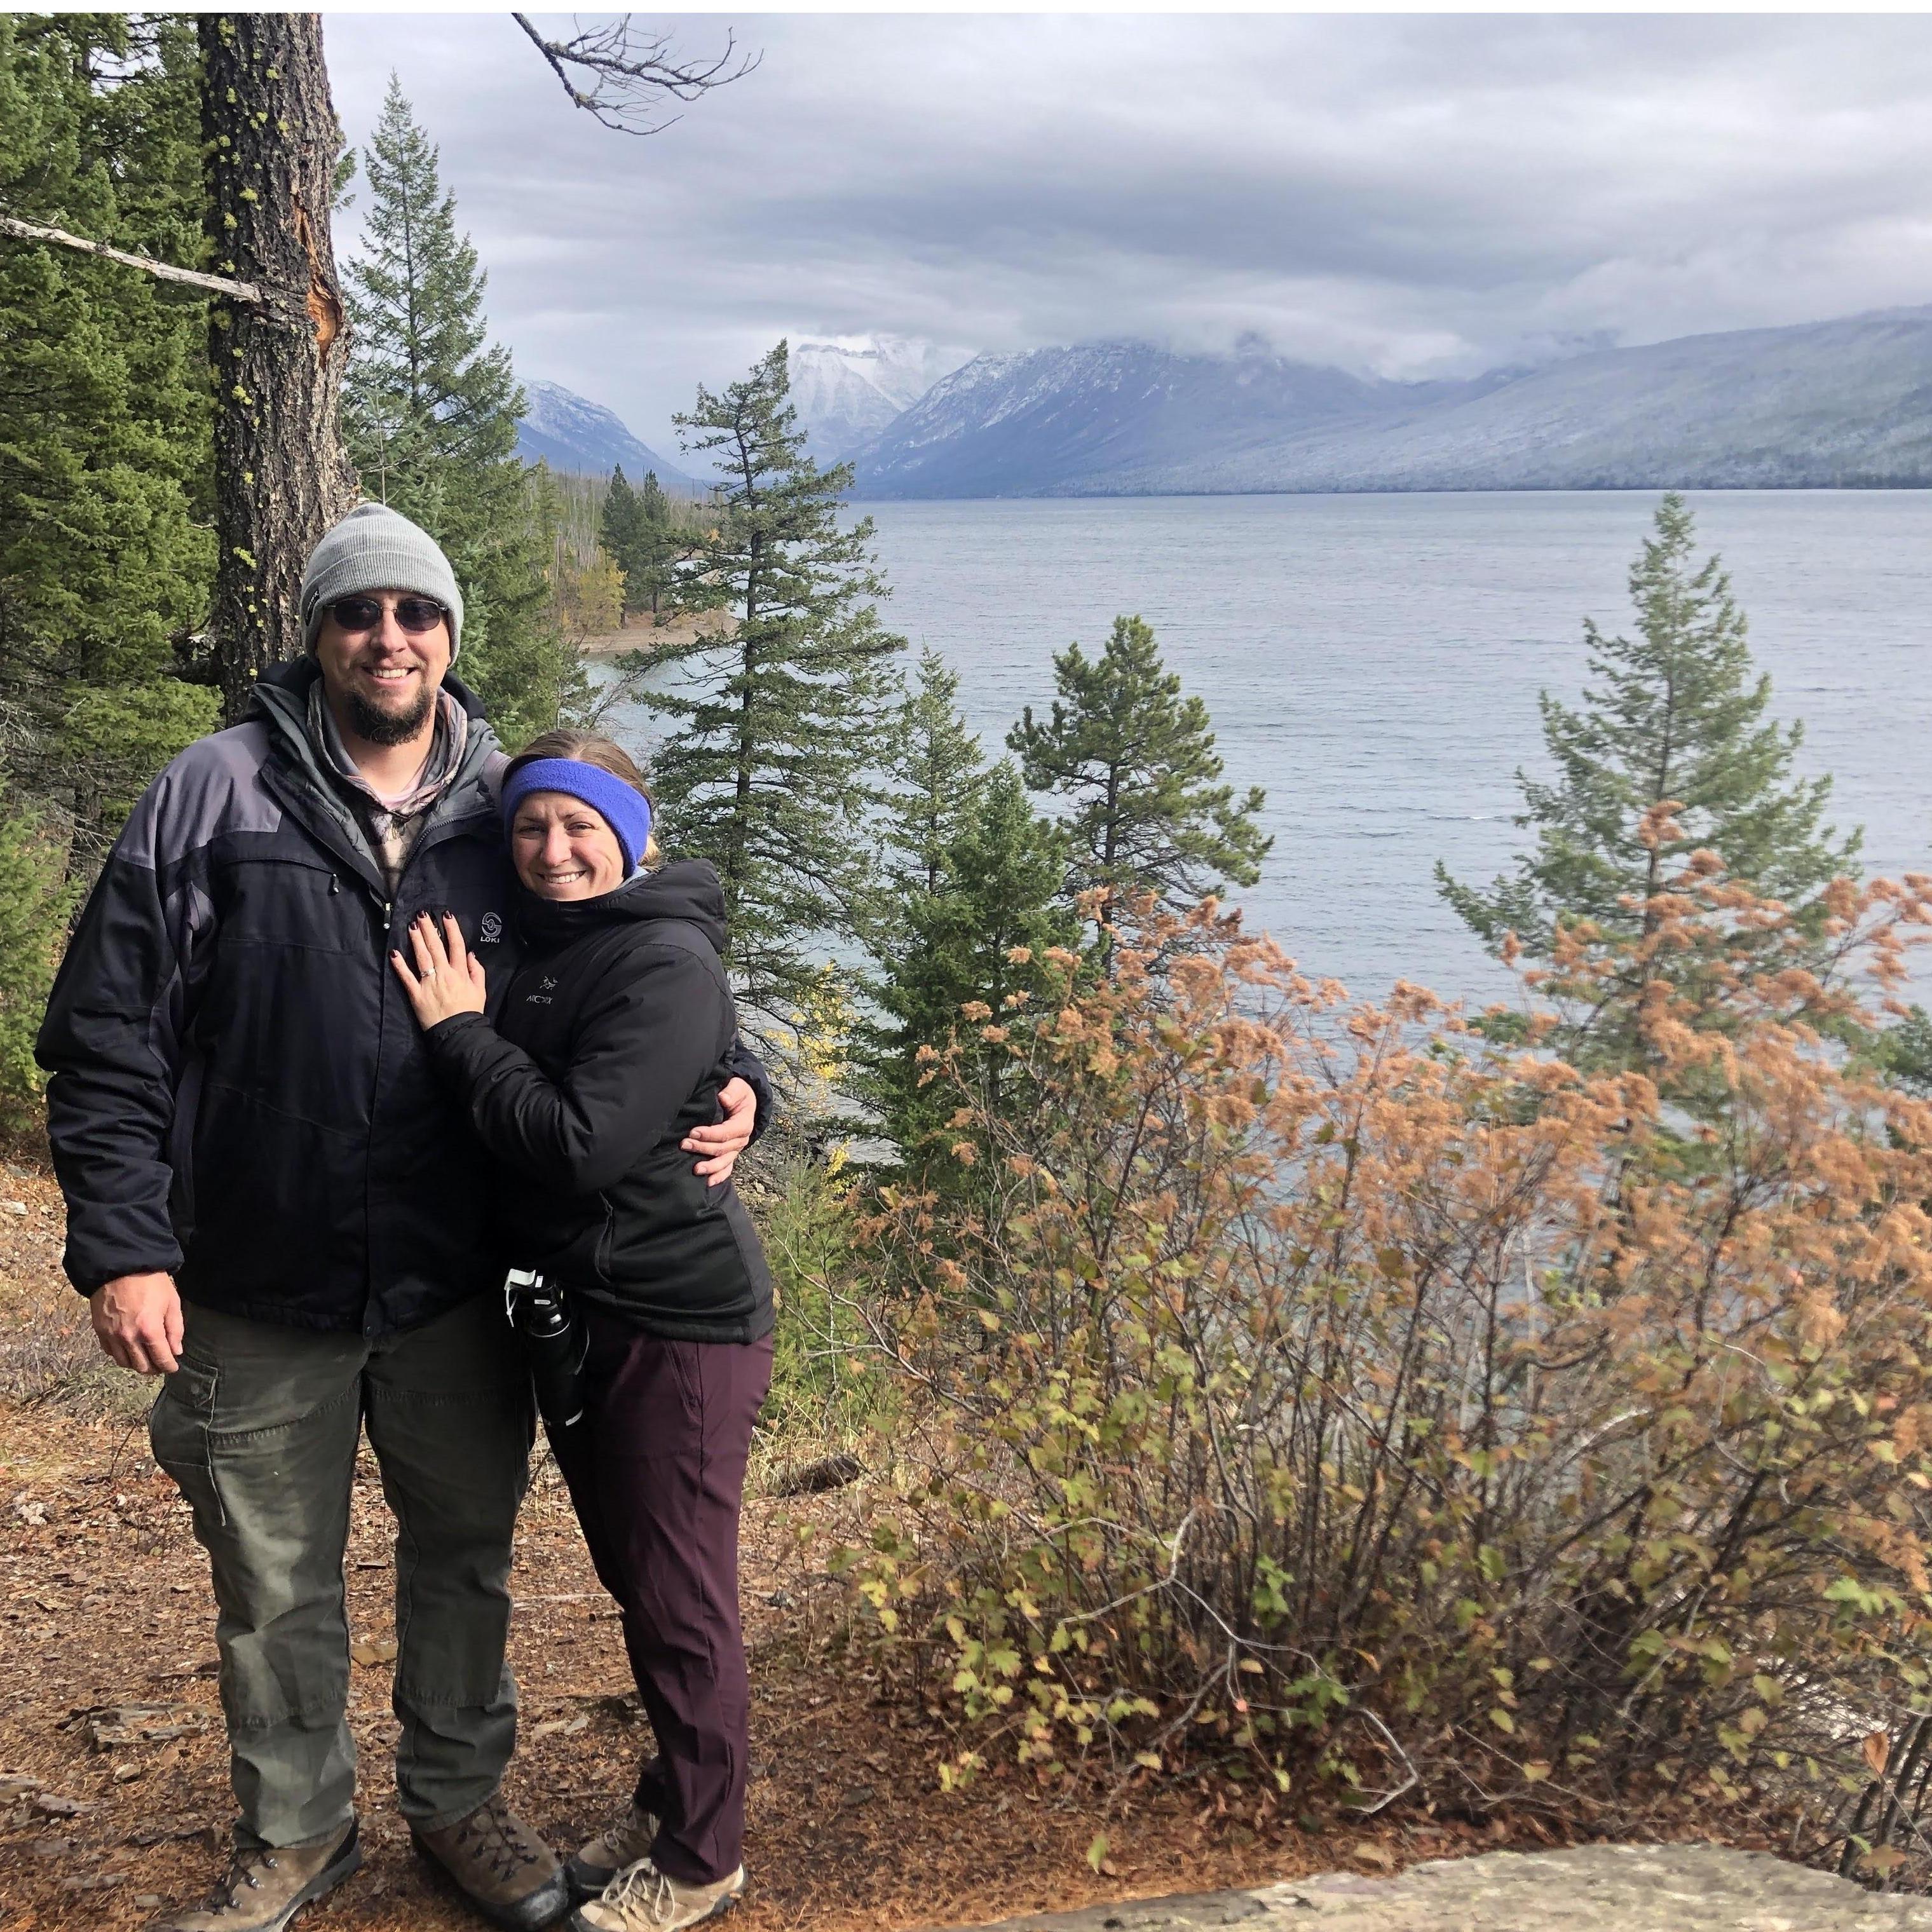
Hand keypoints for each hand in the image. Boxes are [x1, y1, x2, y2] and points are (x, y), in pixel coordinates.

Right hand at [90, 1271, 182, 1374]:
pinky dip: (122, 1355)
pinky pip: (111, 1353)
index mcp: (149, 1330)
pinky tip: (130, 1349)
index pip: (161, 1359)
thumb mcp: (171, 1302)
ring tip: (146, 1358)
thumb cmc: (150, 1282)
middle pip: (142, 1366)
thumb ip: (175, 1329)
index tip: (173, 1367)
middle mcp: (128, 1338)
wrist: (120, 1266)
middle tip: (161, 1363)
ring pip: (125, 1363)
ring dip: (137, 1364)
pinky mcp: (99, 1331)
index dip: (169, 1366)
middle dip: (154, 1368)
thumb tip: (176, 1351)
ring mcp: (112, 1336)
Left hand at [391, 912, 487, 1027]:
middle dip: (429, 929)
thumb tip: (470, 954)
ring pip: (422, 957)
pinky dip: (400, 965)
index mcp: (460, 973)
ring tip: (411, 926)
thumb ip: (476, 971)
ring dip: (416, 940)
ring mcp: (429, 983)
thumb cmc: (470, 1011)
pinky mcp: (416, 994)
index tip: (446, 915)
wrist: (458, 1033)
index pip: (456, 946)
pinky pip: (406, 977)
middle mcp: (444, 974)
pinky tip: (394, 953)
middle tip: (422, 915)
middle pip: (436, 947)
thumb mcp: (481, 991)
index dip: (451, 929)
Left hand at [683, 1075, 756, 1187]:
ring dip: (709, 1166)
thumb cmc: (738, 1093)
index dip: (710, 1134)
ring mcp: (736, 1149)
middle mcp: (741, 1139)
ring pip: (724, 1162)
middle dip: (703, 1148)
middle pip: (722, 1148)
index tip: (693, 1131)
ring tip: (695, 1169)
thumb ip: (732, 1091)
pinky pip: (727, 1169)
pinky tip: (707, 1183)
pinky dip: (718, 1177)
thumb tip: (723, 1098)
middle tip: (685, 1144)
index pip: (726, 1132)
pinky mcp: (731, 1154)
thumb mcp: (738, 1087)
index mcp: (744, 1123)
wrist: (744, 1102)